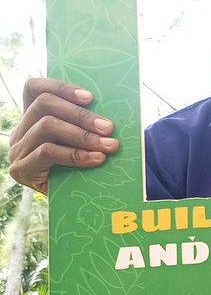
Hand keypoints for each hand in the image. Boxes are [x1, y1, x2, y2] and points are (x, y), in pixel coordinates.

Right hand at [8, 78, 118, 193]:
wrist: (71, 206)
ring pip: (47, 126)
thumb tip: (105, 110)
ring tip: (108, 145)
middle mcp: (20, 132)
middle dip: (80, 115)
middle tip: (108, 127)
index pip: (34, 89)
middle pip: (44, 105)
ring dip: (82, 135)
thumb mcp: (79, 141)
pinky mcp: (22, 170)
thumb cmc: (80, 169)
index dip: (60, 87)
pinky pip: (48, 152)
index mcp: (32, 118)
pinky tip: (96, 159)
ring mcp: (18, 150)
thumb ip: (83, 123)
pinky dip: (76, 154)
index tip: (90, 97)